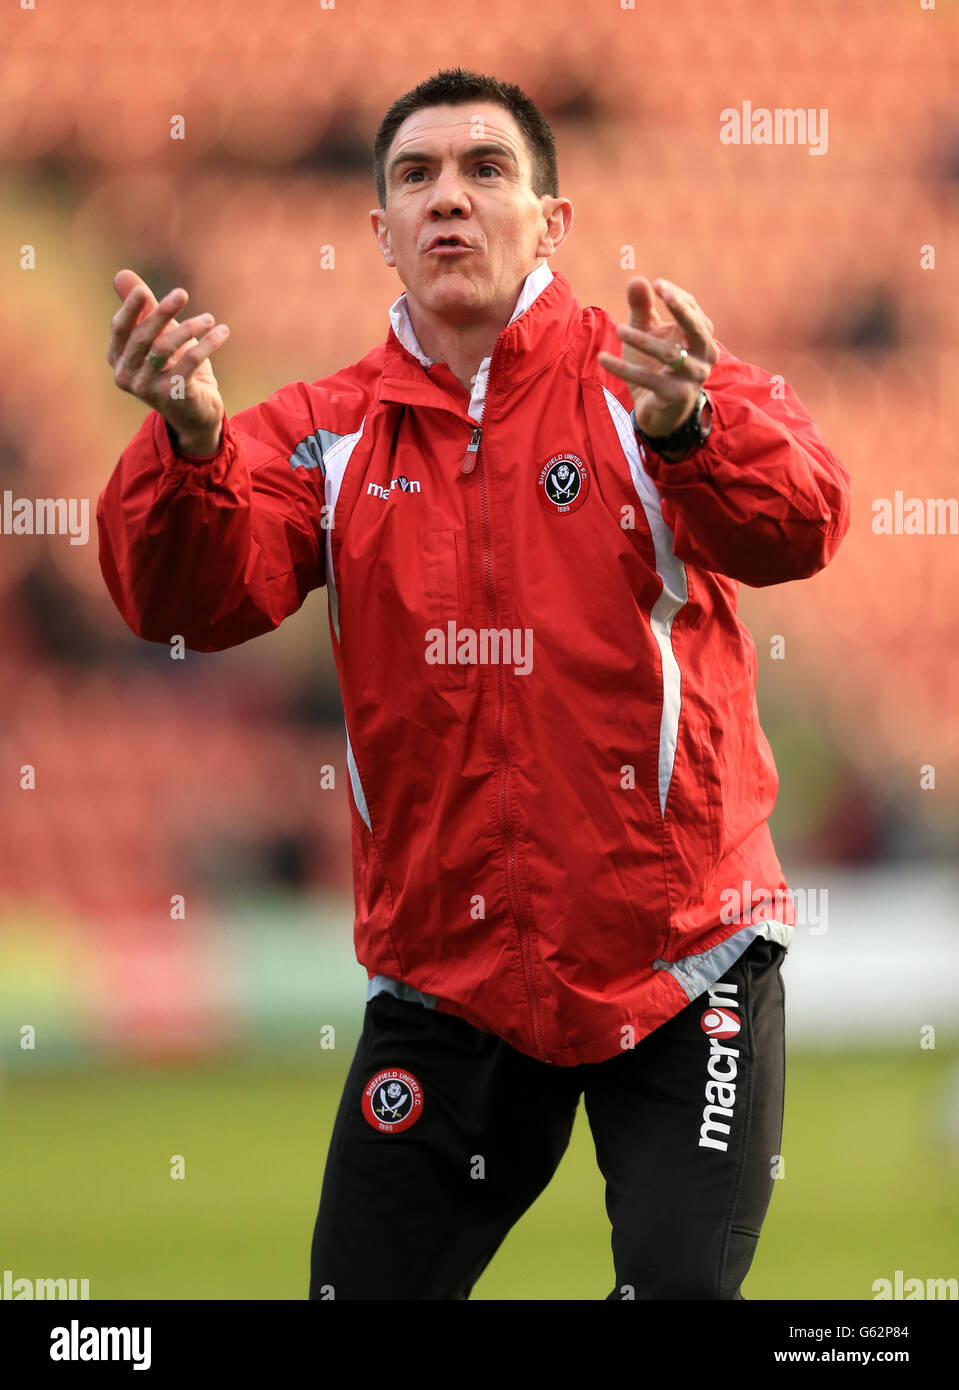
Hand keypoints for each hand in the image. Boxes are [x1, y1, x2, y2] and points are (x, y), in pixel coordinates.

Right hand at [107, 269, 229, 453]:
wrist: (197, 413)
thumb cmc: (176, 369)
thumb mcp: (160, 336)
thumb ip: (145, 309)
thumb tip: (122, 274)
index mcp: (118, 360)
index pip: (121, 329)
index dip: (130, 308)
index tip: (143, 290)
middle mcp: (127, 376)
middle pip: (142, 337)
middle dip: (162, 312)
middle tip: (181, 293)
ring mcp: (148, 389)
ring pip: (164, 349)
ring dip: (190, 328)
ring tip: (210, 319)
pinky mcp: (174, 396)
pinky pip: (190, 361)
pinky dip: (208, 343)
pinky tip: (222, 332)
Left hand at [597, 276, 718, 439]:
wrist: (659, 411)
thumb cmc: (655, 364)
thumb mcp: (647, 333)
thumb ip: (643, 308)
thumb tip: (637, 280)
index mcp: (701, 336)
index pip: (692, 310)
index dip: (675, 295)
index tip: (656, 284)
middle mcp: (705, 355)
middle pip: (697, 327)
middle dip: (680, 307)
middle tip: (660, 290)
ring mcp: (694, 377)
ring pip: (669, 353)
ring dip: (641, 339)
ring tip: (619, 329)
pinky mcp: (677, 396)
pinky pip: (648, 379)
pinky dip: (623, 368)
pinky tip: (602, 358)